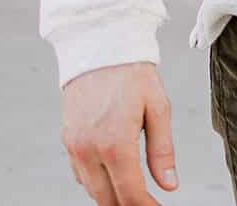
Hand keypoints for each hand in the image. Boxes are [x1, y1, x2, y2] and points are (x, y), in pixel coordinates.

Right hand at [60, 61, 176, 204]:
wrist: (99, 47)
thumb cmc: (132, 74)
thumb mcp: (158, 108)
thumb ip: (162, 151)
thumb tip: (169, 185)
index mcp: (115, 144)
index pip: (129, 194)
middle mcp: (89, 150)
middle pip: (107, 199)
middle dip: (128, 205)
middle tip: (147, 202)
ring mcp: (74, 146)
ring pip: (91, 190)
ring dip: (111, 195)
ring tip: (133, 190)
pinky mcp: (67, 140)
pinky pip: (80, 173)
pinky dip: (95, 181)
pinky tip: (112, 173)